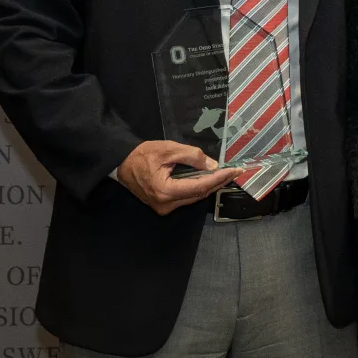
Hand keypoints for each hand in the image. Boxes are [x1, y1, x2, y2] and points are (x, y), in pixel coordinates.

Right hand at [115, 141, 239, 215]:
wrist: (122, 163)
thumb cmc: (143, 154)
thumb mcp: (169, 149)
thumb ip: (192, 156)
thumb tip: (212, 165)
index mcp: (166, 191)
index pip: (200, 186)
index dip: (219, 178)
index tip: (234, 170)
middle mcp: (166, 204)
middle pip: (199, 194)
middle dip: (218, 182)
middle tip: (235, 172)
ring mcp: (164, 207)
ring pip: (194, 197)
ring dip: (210, 186)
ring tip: (226, 174)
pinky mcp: (163, 205)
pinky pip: (186, 197)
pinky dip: (199, 188)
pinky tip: (210, 179)